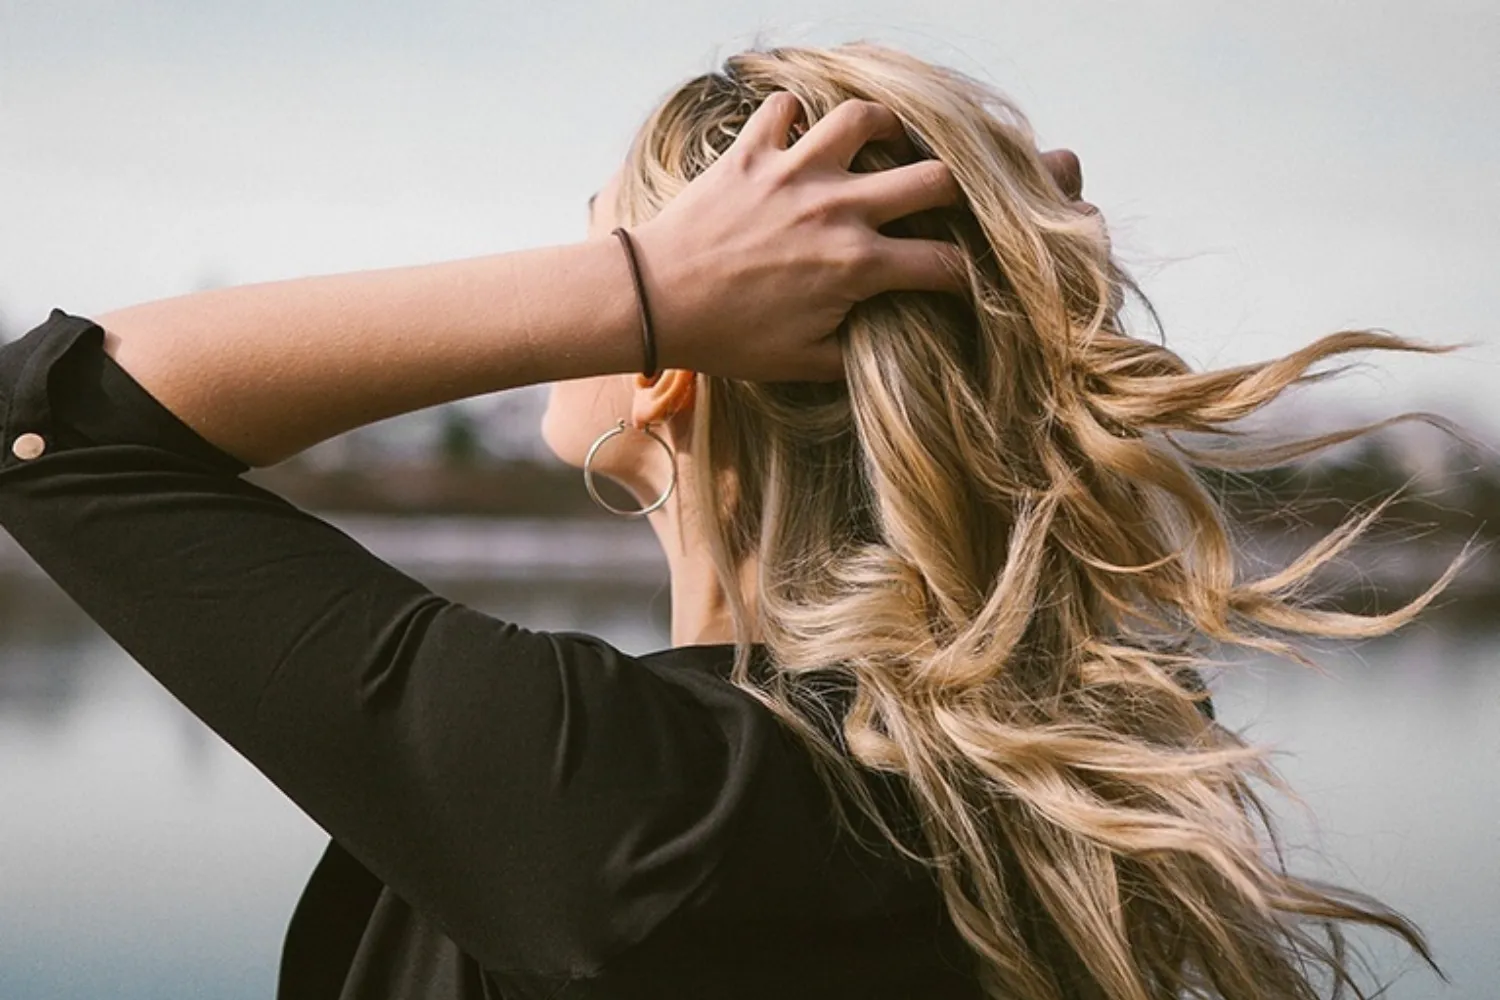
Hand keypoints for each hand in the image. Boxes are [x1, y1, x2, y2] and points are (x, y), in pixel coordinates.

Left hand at [630, 93, 966, 381]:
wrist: (654, 301)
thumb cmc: (726, 339)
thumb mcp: (803, 363)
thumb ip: (858, 353)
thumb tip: (892, 345)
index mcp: (856, 266)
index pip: (942, 263)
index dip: (964, 276)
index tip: (958, 279)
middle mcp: (837, 209)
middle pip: (933, 179)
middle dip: (954, 193)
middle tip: (942, 203)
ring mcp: (795, 173)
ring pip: (866, 119)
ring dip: (885, 128)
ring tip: (887, 141)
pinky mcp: (752, 152)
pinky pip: (785, 108)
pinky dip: (795, 115)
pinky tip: (798, 133)